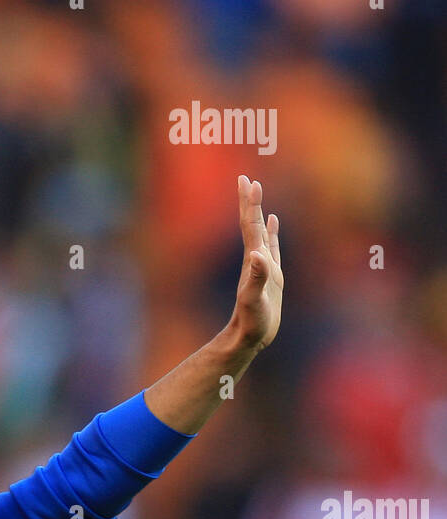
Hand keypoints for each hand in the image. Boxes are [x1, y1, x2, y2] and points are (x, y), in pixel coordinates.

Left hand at [227, 175, 282, 351]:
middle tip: (246, 180)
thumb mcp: (254, 300)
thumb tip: (257, 255)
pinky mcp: (272, 275)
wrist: (249, 337)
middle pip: (252, 225)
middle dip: (250, 202)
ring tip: (258, 194)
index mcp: (253, 261)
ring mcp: (264, 266)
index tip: (247, 182)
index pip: (249, 226)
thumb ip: (256, 278)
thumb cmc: (252, 321)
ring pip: (261, 232)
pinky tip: (273, 221)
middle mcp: (257, 259)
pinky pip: (272, 246)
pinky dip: (272, 232)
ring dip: (259, 213)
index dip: (249, 205)